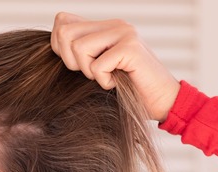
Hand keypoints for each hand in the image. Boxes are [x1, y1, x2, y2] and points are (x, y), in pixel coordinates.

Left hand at [51, 12, 180, 121]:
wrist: (163, 103)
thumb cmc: (127, 91)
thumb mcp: (96, 69)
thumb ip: (78, 53)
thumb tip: (54, 41)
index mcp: (104, 26)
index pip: (62, 22)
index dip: (59, 48)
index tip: (79, 65)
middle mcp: (115, 24)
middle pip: (64, 33)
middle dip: (71, 61)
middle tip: (94, 74)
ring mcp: (124, 33)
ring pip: (78, 48)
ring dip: (89, 71)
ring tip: (108, 77)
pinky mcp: (131, 48)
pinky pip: (97, 66)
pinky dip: (104, 82)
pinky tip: (119, 82)